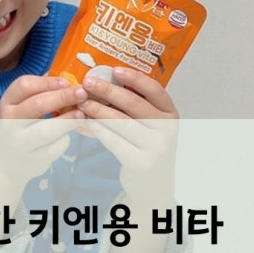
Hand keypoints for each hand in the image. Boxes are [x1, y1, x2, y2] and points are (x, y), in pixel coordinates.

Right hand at [0, 75, 86, 206]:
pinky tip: (67, 134)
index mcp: (7, 103)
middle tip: (82, 93)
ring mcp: (20, 142)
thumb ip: (39, 93)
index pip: (24, 85)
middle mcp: (9, 122)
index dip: (47, 82)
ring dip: (68, 119)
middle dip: (63, 97)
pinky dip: (65, 138)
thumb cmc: (20, 127)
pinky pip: (55, 146)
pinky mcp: (33, 159)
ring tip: (81, 113)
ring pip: (47, 129)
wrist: (7, 162)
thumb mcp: (21, 108)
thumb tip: (68, 79)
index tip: (67, 82)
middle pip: (37, 104)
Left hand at [77, 67, 178, 206]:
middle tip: (88, 82)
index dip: (135, 78)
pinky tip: (87, 121)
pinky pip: (114, 140)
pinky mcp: (141, 162)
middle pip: (134, 104)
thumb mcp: (150, 125)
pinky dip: (98, 129)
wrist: (154, 183)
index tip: (115, 69)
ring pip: (121, 122)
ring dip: (98, 109)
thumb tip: (104, 81)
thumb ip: (136, 107)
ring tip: (82, 101)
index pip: (155, 89)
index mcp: (171, 113)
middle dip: (108, 90)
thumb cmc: (146, 146)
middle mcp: (167, 129)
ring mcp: (156, 147)